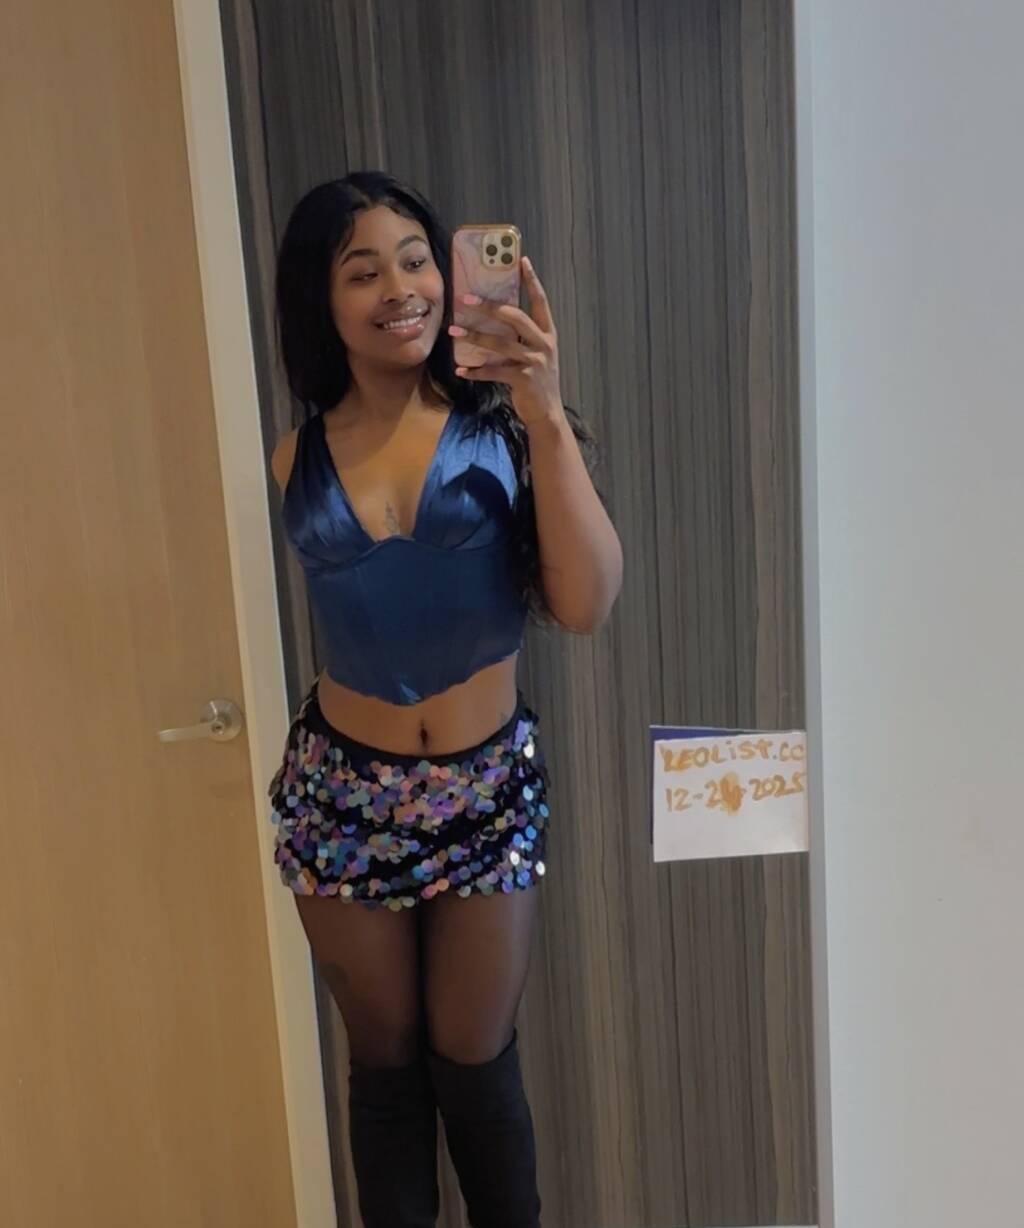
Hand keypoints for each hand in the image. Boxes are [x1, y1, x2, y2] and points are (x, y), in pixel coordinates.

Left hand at [450, 257, 563, 427]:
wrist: (547, 413)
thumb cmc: (536, 380)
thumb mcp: (535, 354)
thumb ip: (522, 337)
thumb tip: (495, 318)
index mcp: (547, 333)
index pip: (540, 302)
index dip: (532, 281)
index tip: (522, 261)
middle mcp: (543, 344)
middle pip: (516, 317)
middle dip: (490, 307)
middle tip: (466, 299)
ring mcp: (534, 362)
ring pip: (501, 343)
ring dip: (475, 336)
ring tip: (454, 330)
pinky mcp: (523, 379)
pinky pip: (494, 371)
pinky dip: (476, 371)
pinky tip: (461, 370)